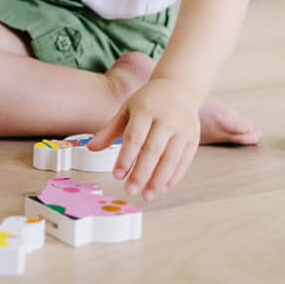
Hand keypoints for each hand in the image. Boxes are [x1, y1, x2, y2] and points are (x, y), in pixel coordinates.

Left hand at [87, 77, 200, 200]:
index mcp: (146, 109)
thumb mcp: (127, 109)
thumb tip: (91, 148)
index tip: (117, 175)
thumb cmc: (148, 101)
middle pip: (153, 151)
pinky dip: (174, 177)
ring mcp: (183, 130)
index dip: (126, 157)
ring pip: (170, 159)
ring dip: (158, 180)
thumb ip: (110, 130)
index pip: (134, 137)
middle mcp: (167, 119)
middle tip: (130, 190)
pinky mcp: (193, 139)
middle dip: (141, 173)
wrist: (179, 88)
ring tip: (146, 195)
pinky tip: (163, 188)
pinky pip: (184, 161)